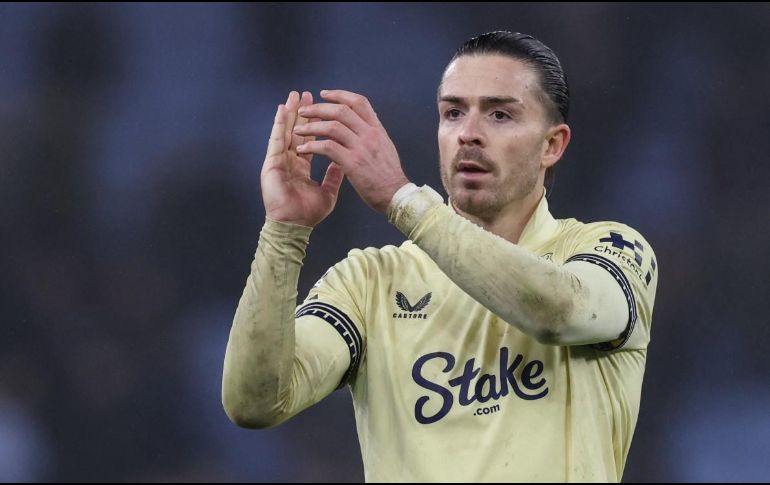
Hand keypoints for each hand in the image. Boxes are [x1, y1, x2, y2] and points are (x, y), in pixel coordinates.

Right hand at [261, 91, 344, 226]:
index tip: (322, 109)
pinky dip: (278, 125)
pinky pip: (275, 140)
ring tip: (293, 96)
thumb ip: (334, 177)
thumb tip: (343, 162)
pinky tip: (281, 111)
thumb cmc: (307, 213)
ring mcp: (279, 161)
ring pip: (285, 131)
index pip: (311, 139)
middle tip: (306, 94)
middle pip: (297, 131)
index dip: (316, 125)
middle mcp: (290, 160)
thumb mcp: (327, 193)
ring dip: (290, 113)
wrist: (294, 226)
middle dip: (302, 112)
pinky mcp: (271, 164)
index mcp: (302, 166)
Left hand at [293, 90, 409, 214]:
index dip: (339, 95)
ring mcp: (362, 148)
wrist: (396, 195)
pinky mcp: (353, 163)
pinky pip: (328, 148)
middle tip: (303, 112)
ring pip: (332, 127)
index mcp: (377, 129)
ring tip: (298, 130)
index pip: (359, 102)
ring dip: (311, 127)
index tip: (324, 94)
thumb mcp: (385, 147)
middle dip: (318, 108)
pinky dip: (312, 146)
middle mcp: (370, 134)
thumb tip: (358, 126)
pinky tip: (303, 150)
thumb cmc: (388, 175)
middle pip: (341, 111)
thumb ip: (371, 134)